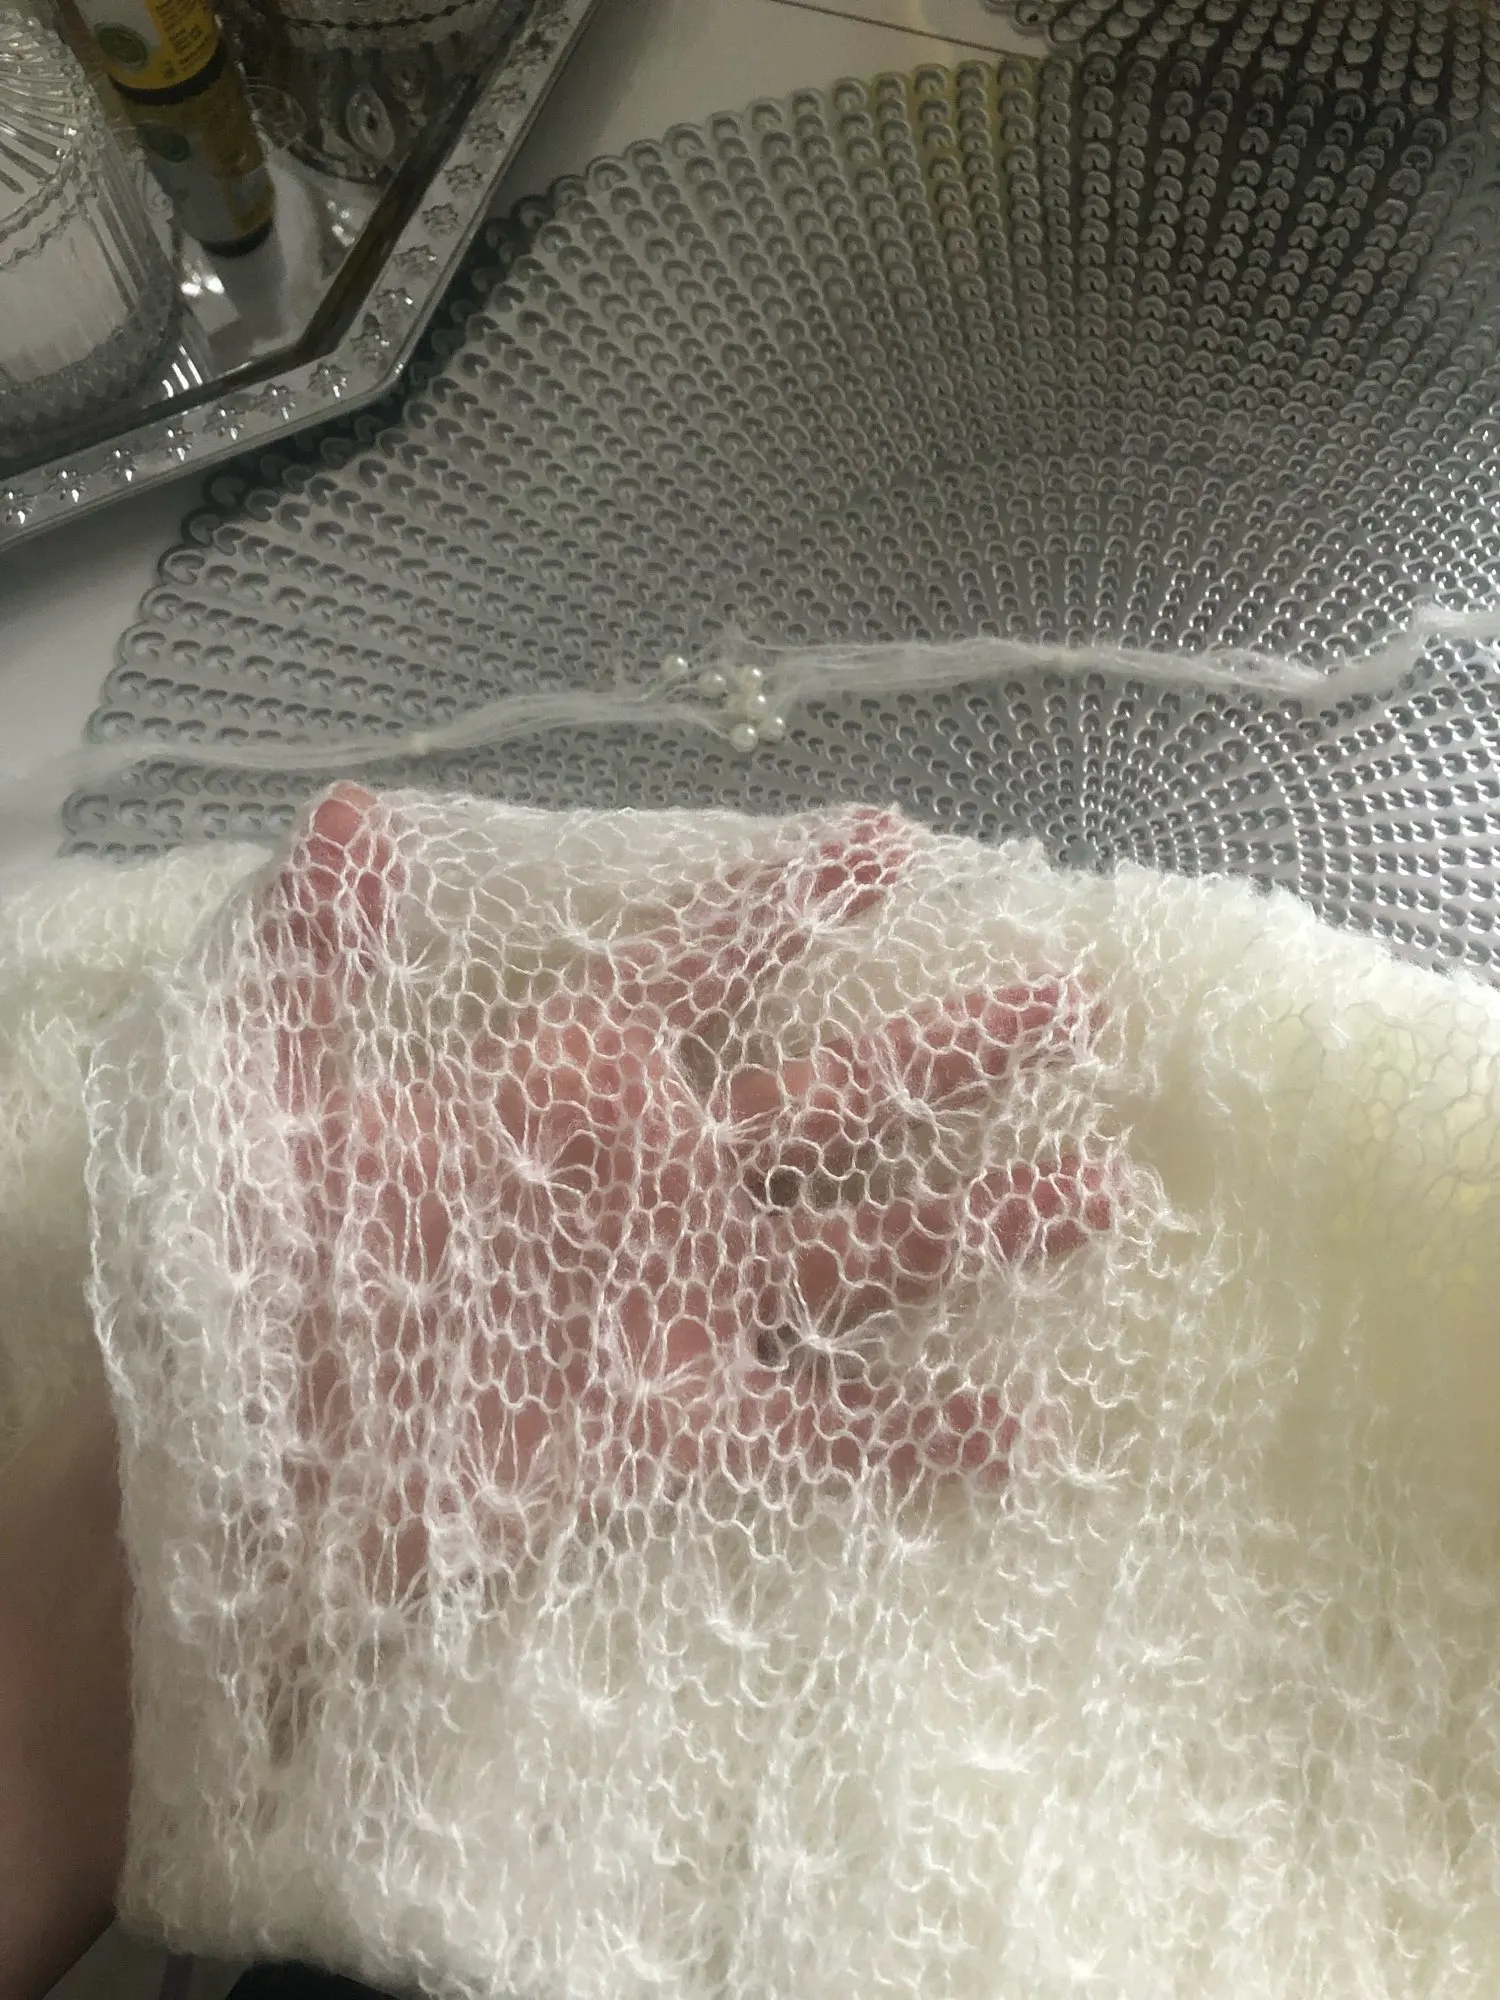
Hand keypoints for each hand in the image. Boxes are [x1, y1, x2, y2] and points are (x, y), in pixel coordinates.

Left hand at [250, 787, 1114, 1589]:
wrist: (261, 1457)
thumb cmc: (268, 1265)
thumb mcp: (277, 1106)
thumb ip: (321, 966)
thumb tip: (346, 815)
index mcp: (572, 1081)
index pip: (703, 967)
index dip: (791, 903)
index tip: (890, 838)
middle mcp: (661, 1179)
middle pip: (834, 1098)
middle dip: (950, 1051)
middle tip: (1069, 1002)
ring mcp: (683, 1302)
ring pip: (864, 1247)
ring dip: (982, 1221)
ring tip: (1102, 1190)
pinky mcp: (679, 1424)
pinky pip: (819, 1421)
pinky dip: (914, 1430)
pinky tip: (1017, 1427)